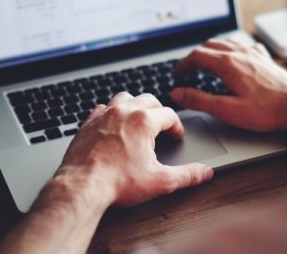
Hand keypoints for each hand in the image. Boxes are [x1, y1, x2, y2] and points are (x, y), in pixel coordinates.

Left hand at [36, 93, 213, 211]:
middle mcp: (123, 111)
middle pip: (148, 99)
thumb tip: (204, 173)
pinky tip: (113, 126)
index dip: (177, 127)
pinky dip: (111, 113)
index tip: (177, 136)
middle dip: (159, 111)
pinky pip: (102, 108)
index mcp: (143, 121)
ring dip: (135, 106)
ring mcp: (103, 115)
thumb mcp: (160, 181)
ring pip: (124, 98)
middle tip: (162, 126)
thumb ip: (187, 175)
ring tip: (139, 119)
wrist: (82, 187)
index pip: (169, 115)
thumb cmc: (117, 183)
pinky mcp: (87, 123)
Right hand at [171, 39, 286, 147]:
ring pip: (226, 42)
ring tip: (204, 62)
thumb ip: (199, 100)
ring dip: (210, 50)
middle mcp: (240, 53)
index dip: (182, 65)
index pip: (196, 56)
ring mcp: (254, 53)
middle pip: (209, 46)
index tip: (176, 75)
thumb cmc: (266, 111)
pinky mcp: (265, 58)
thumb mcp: (226, 110)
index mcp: (228, 64)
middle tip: (187, 71)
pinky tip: (234, 57)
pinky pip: (243, 45)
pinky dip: (231, 49)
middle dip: (194, 57)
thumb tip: (178, 93)